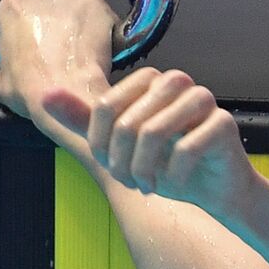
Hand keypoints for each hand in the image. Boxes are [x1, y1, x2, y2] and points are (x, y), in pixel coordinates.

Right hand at [0, 0, 115, 145]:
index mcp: (12, 9)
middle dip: (56, 20)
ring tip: (84, 50)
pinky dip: (105, 28)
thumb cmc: (34, 90)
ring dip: (80, 23)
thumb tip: (9, 76)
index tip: (38, 42)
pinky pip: (103, 14)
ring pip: (77, 5)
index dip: (31, 26)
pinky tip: (102, 49)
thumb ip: (5, 69)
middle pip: (50, 1)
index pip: (20, 8)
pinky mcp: (96, 7)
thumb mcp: (2, 84)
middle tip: (63, 47)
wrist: (65, 96)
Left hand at [42, 67, 258, 216]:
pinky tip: (176, 182)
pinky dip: (174, 174)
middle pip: (127, 122)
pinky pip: (186, 149)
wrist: (214, 189)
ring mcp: (201, 99)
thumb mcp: (119, 145)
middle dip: (122, 162)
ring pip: (154, 133)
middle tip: (132, 182)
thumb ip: (84, 119)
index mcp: (148, 79)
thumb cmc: (168, 165)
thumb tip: (45, 95)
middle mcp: (175, 81)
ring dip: (146, 169)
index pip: (105, 107)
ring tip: (149, 185)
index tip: (110, 168)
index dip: (100, 145)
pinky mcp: (223, 122)